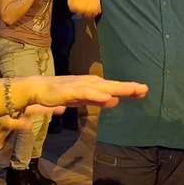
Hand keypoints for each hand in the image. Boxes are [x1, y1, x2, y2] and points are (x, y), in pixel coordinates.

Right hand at [18, 75, 147, 109]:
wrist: (38, 89)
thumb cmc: (61, 93)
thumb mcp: (84, 99)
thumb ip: (98, 100)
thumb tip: (115, 101)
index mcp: (94, 86)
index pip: (115, 87)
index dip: (129, 89)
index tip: (145, 91)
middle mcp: (90, 83)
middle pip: (113, 85)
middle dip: (129, 87)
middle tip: (145, 89)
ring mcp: (80, 86)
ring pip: (102, 88)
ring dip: (118, 88)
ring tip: (132, 90)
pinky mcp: (70, 92)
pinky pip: (86, 94)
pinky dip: (97, 95)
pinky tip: (108, 97)